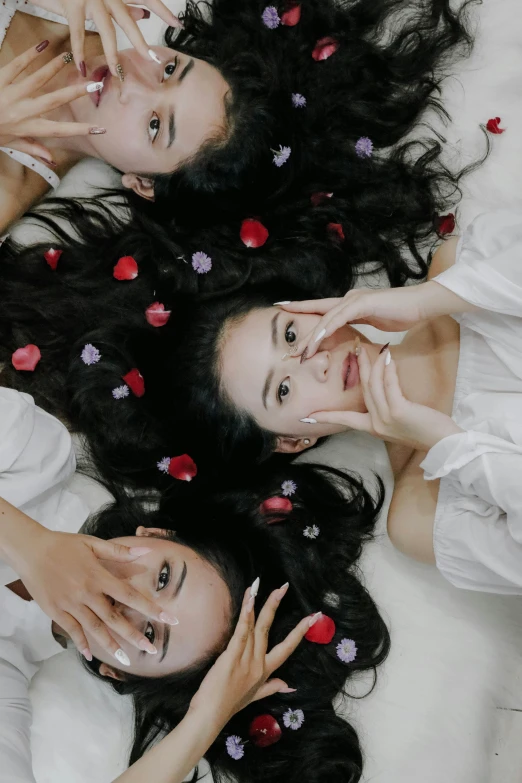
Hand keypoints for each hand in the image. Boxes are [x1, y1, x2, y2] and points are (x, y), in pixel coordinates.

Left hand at [0, 45, 104, 157]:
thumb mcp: (11, 145)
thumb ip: (33, 148)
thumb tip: (52, 159)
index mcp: (28, 128)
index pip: (60, 130)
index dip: (81, 130)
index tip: (100, 129)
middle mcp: (22, 111)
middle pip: (53, 100)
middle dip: (74, 93)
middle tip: (92, 84)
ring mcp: (11, 93)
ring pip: (37, 79)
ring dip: (54, 67)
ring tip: (68, 57)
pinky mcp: (0, 79)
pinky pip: (16, 65)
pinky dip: (30, 55)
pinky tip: (42, 46)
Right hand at [8, 525, 172, 661]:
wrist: (31, 551)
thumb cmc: (64, 545)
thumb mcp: (92, 543)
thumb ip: (120, 551)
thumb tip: (146, 552)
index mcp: (99, 576)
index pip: (130, 596)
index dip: (151, 608)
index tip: (169, 618)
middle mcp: (87, 593)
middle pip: (115, 619)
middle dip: (135, 636)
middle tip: (152, 649)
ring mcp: (71, 605)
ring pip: (95, 629)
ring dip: (111, 645)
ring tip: (127, 660)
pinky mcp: (56, 612)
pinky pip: (72, 631)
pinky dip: (81, 643)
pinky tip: (90, 655)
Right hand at [32, 0, 181, 77]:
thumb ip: (127, 4)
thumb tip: (146, 16)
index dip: (163, 11)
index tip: (178, 25)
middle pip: (128, 22)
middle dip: (140, 42)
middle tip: (153, 60)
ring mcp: (91, 0)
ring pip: (106, 31)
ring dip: (111, 55)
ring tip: (117, 73)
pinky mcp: (73, 6)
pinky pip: (77, 32)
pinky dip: (79, 51)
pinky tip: (82, 68)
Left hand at [189, 583, 310, 725]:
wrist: (212, 715)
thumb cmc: (231, 704)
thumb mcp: (256, 696)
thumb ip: (272, 687)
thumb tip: (290, 686)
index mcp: (265, 669)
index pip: (287, 647)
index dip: (300, 631)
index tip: (313, 616)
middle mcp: (259, 662)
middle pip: (269, 628)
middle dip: (277, 605)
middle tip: (285, 586)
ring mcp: (246, 658)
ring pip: (255, 626)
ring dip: (260, 604)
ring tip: (263, 585)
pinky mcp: (232, 656)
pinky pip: (241, 633)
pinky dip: (246, 617)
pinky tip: (250, 602)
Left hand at [280, 286, 427, 362]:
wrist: (421, 304)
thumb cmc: (401, 313)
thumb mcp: (375, 322)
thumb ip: (361, 325)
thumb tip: (353, 337)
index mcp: (350, 304)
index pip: (322, 309)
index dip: (302, 310)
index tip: (284, 311)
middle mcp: (348, 299)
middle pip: (319, 316)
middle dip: (303, 334)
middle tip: (289, 350)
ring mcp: (354, 299)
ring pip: (326, 318)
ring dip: (313, 337)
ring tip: (301, 352)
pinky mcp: (363, 302)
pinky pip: (340, 317)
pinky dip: (327, 328)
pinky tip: (318, 338)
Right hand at [305, 346, 461, 450]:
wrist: (444, 445)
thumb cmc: (426, 431)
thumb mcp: (400, 423)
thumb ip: (387, 410)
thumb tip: (380, 388)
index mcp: (372, 429)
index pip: (343, 420)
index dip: (325, 416)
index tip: (307, 415)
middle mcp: (376, 425)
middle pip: (362, 390)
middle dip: (359, 368)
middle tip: (356, 348)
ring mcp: (386, 419)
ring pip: (373, 385)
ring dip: (374, 364)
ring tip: (374, 347)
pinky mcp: (399, 412)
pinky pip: (389, 385)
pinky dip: (388, 369)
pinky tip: (389, 357)